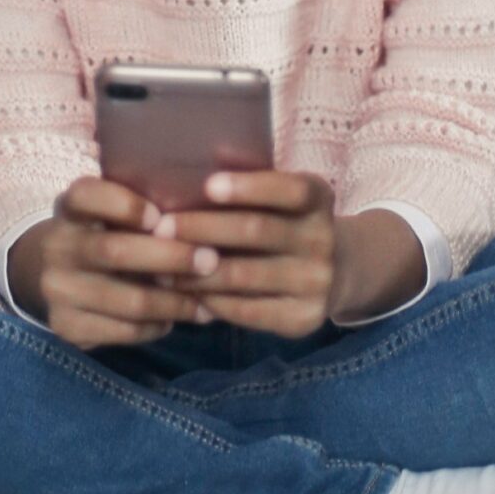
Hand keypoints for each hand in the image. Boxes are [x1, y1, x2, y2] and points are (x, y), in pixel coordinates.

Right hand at [10, 176, 221, 350]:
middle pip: (116, 251)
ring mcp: (58, 289)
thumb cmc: (103, 234)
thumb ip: (145, 212)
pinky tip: (176, 319)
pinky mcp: (66, 326)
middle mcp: (58, 246)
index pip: (87, 196)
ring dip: (175, 303)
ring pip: (128, 300)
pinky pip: (124, 331)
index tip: (160, 217)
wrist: (51, 276)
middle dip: (171, 257)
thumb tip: (206, 219)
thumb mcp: (111, 213)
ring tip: (207, 304)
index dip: (124, 206)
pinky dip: (157, 326)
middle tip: (211, 261)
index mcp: (71, 208)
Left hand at [153, 169, 340, 336]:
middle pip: (256, 231)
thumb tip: (189, 174)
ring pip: (244, 275)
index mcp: (318, 198)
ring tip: (161, 266)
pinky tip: (186, 293)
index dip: (249, 187)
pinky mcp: (303, 318)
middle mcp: (323, 239)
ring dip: (196, 271)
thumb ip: (247, 189)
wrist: (333, 273)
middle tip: (161, 228)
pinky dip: (212, 300)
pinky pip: (247, 311)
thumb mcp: (280, 198)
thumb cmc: (284, 223)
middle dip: (203, 228)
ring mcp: (317, 282)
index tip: (207, 186)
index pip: (288, 189)